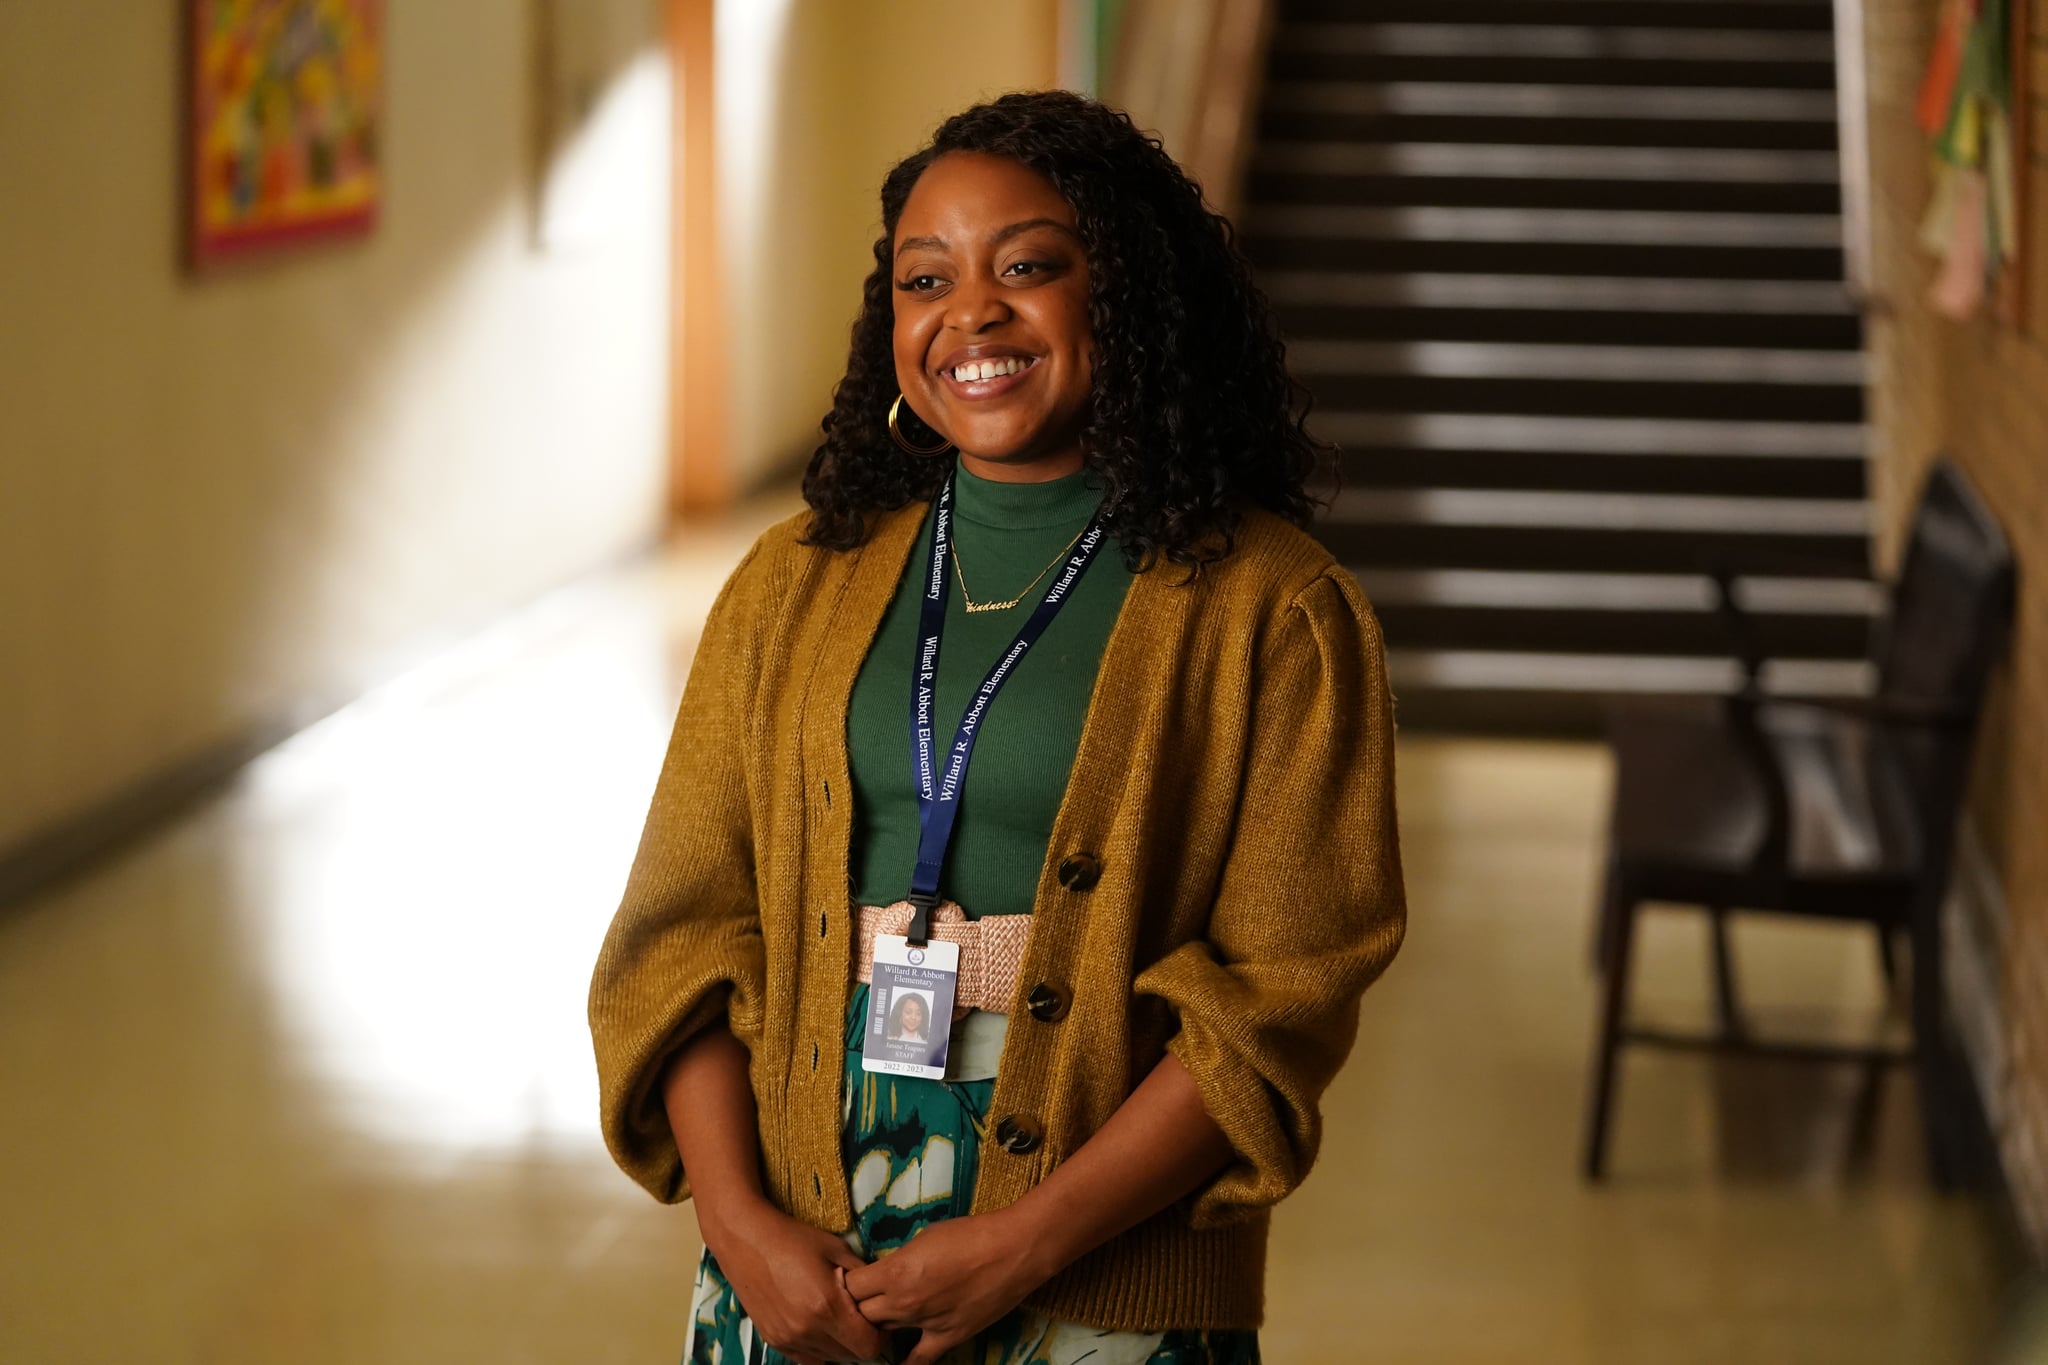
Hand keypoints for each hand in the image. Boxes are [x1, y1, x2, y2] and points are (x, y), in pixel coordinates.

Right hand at [699, 1198, 886, 1364]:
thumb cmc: (793, 1239)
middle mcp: (807, 1330)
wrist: (745, 1239)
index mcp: (827, 1307)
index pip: (868, 1347)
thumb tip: (879, 1295)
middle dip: (861, 1340)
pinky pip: (807, 1357)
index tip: (877, 1320)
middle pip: (850, 1357)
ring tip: (836, 1317)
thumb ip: (863, 1277)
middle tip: (858, 1316)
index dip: (879, 1336)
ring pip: (829, 1359)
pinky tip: (817, 1323)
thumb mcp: (837, 1249)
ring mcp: (788, 1339)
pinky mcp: (773, 1340)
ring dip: (839, 1345)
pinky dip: (818, 1347)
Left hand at [843, 1208, 1050, 1363]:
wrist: (1013, 1250)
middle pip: (861, 1314)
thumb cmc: (969, 1234)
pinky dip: (905, 1361)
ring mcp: (925, 1324)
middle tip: (865, 1297)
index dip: (847, 1282)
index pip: (850, 1287)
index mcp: (895, 1272)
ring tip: (882, 1316)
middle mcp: (904, 1303)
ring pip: (884, 1334)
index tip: (851, 1278)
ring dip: (880, 1325)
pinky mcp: (947, 1338)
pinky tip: (896, 1358)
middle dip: (858, 1305)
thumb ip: (898, 1260)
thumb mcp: (923, 1237)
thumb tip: (885, 1272)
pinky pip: (918, 1360)